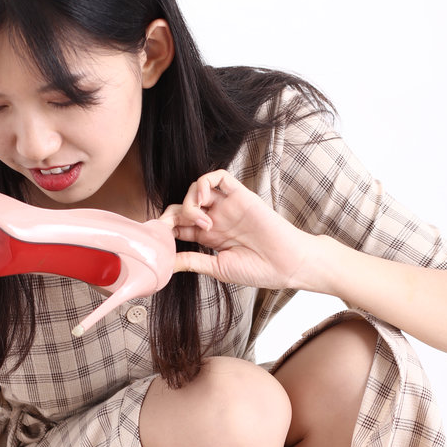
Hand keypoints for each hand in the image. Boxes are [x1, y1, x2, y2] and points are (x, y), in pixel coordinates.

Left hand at [157, 169, 317, 291]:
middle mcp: (216, 218)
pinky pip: (219, 177)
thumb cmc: (259, 270)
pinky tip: (203, 200)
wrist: (287, 264)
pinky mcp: (240, 195)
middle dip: (171, 213)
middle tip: (171, 227)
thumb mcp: (218, 268)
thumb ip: (193, 261)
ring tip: (200, 221)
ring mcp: (228, 206)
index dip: (166, 227)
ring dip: (189, 202)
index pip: (179, 225)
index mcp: (209, 237)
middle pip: (184, 205)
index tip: (159, 238)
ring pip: (197, 189)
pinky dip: (204, 182)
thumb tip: (166, 263)